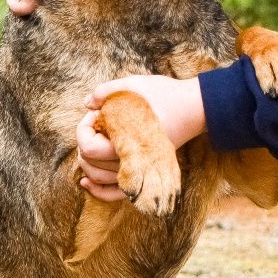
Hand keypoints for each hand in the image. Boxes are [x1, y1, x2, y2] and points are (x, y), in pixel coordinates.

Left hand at [76, 75, 206, 201]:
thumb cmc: (165, 95)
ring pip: (100, 179)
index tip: (95, 112)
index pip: (88, 147)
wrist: (195, 108)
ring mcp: (139, 168)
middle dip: (84, 142)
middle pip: (91, 164)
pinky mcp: (145, 173)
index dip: (83, 129)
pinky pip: (117, 194)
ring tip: (90, 143)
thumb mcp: (133, 84)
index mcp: (128, 138)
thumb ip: (106, 91)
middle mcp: (132, 159)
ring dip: (87, 164)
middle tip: (96, 123)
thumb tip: (87, 104)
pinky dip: (99, 191)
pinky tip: (86, 182)